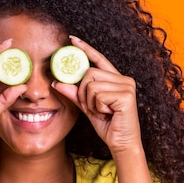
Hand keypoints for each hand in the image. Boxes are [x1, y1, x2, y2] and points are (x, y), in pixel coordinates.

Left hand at [53, 36, 140, 153]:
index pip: (98, 59)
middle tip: (92, 107)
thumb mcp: (87, 107)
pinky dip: (97, 107)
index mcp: (116, 79)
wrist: (121, 143)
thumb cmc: (107, 125)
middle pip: (90, 73)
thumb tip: (56, 81)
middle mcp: (124, 79)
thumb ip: (75, 93)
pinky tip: (108, 114)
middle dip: (83, 92)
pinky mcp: (126, 95)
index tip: (71, 39)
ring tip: (102, 111)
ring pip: (92, 85)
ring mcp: (127, 86)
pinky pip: (98, 95)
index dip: (85, 48)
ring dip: (90, 102)